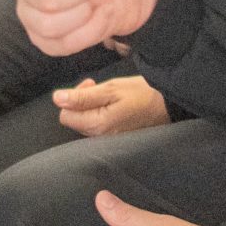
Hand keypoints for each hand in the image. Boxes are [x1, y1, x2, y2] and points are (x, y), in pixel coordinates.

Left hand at [55, 74, 170, 137]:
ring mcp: (107, 140)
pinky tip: (113, 104)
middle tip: (98, 87)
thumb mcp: (111, 89)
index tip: (90, 86)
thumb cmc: (142, 94)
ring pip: (85, 122)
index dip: (73, 98)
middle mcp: (99, 137)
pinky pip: (97, 125)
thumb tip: (57, 98)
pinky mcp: (115, 138)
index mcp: (97, 125)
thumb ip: (82, 96)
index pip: (66, 115)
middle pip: (75, 119)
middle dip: (81, 101)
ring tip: (108, 94)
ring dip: (90, 106)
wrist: (169, 104)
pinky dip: (99, 112)